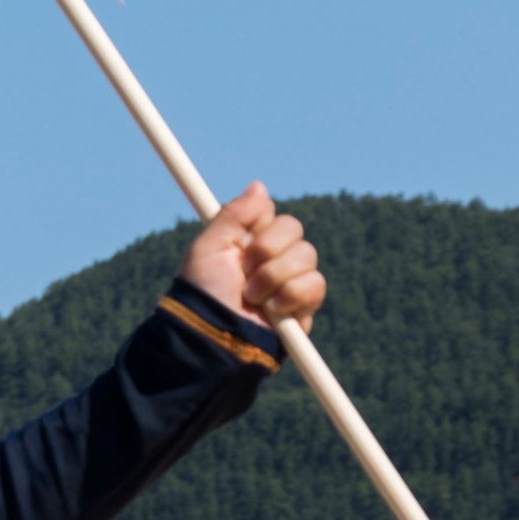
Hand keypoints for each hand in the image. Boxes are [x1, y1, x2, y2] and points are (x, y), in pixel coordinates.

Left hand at [184, 184, 322, 333]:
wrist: (212, 334)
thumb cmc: (203, 294)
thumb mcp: (208, 248)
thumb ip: (233, 215)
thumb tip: (258, 185)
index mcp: (251, 242)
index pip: (273, 214)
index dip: (259, 227)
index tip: (241, 244)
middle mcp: (274, 257)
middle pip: (293, 228)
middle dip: (266, 251)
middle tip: (244, 273)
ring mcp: (291, 280)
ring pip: (306, 255)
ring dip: (273, 277)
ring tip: (251, 297)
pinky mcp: (304, 305)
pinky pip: (315, 284)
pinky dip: (290, 296)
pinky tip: (271, 311)